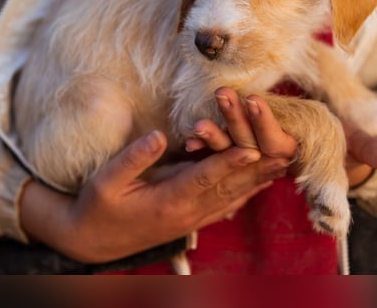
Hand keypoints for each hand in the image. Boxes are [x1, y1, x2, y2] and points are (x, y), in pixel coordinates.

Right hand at [19, 129, 285, 262]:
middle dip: (256, 166)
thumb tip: (160, 135)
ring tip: (283, 160)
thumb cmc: (98, 207)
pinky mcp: (192, 219)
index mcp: (168, 201)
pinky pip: (226, 204)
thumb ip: (134, 158)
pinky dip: (246, 190)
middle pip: (229, 187)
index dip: (229, 162)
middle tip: (282, 149)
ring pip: (233, 196)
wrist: (94, 241)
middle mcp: (187, 212)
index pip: (205, 179)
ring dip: (258, 178)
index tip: (253, 148)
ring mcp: (193, 219)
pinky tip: (261, 180)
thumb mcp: (106, 180)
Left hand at [185, 88, 376, 186]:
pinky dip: (203, 144)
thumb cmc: (334, 132)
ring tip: (198, 122)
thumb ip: (366, 147)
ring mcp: (251, 152)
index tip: (254, 99)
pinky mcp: (237, 145)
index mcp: (295, 151)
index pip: (278, 143)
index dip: (265, 124)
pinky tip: (187, 137)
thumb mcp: (350, 136)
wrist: (317, 138)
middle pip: (248, 143)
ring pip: (230, 146)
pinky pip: (217, 147)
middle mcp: (270, 155)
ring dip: (214, 135)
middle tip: (221, 94)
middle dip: (233, 123)